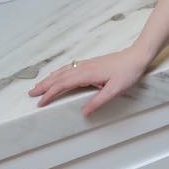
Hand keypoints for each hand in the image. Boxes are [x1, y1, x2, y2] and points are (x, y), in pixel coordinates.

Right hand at [27, 46, 152, 116]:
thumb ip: (98, 101)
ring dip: (50, 78)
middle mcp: (84, 67)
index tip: (40, 102)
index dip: (50, 94)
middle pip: (59, 76)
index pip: (63, 85)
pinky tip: (58, 75)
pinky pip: (70, 67)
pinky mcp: (92, 63)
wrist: (137, 56)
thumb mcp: (115, 90)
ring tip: (39, 85)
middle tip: (30, 93)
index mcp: (87, 74)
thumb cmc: (128, 72)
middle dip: (44, 85)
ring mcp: (87, 63)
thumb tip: (83, 112)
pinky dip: (59, 72)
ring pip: (63, 71)